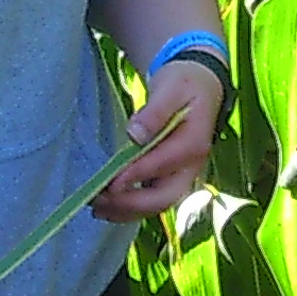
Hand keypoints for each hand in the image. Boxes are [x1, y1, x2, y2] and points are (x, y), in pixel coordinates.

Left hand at [91, 57, 220, 222]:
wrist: (199, 88)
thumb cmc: (183, 85)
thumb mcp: (170, 88)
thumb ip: (154, 111)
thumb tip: (135, 134)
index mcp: (194, 143)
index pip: (163, 165)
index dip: (136, 175)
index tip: (109, 183)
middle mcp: (192, 167)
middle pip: (164, 197)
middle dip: (130, 204)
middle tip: (98, 201)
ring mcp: (182, 175)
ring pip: (157, 204)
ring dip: (127, 211)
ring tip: (96, 208)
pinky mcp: (171, 178)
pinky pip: (153, 200)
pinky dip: (131, 208)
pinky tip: (107, 207)